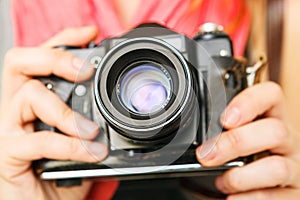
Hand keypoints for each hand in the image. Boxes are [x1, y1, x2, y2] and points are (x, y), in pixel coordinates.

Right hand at [0, 27, 107, 199]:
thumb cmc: (63, 168)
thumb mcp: (81, 137)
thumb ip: (92, 117)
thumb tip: (116, 102)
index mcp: (35, 98)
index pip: (41, 57)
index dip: (63, 40)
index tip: (90, 34)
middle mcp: (17, 107)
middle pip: (22, 63)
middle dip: (56, 59)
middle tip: (85, 71)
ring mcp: (10, 128)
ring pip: (29, 96)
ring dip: (66, 112)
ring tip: (91, 130)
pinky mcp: (8, 153)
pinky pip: (36, 140)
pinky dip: (67, 145)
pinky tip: (88, 152)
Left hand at [196, 82, 299, 198]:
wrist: (263, 185)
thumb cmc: (245, 154)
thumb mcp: (236, 135)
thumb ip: (222, 130)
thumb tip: (194, 135)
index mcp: (271, 118)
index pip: (270, 95)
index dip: (249, 102)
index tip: (224, 119)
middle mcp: (286, 140)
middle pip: (274, 131)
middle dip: (235, 143)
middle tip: (206, 155)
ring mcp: (293, 167)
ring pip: (276, 167)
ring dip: (241, 177)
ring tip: (222, 182)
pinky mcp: (294, 193)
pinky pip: (277, 197)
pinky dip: (250, 199)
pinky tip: (233, 198)